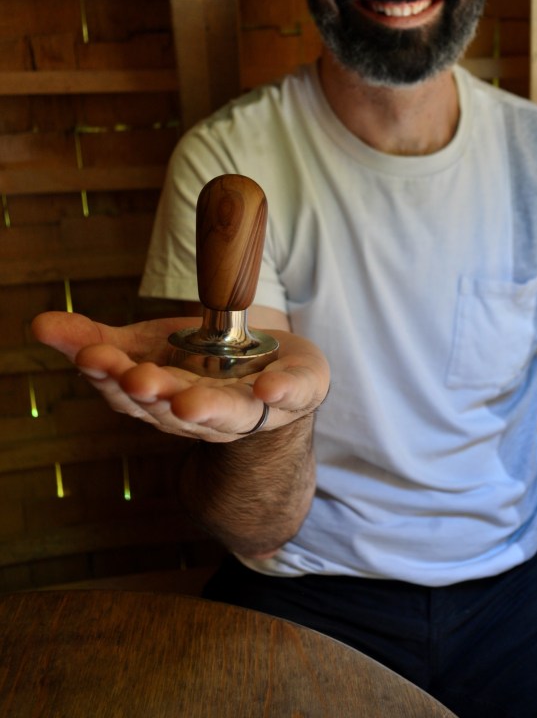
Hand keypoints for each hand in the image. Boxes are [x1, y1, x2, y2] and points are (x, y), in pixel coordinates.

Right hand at [31, 311, 329, 443]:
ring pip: (227, 415)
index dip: (110, 376)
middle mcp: (203, 414)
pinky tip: (270, 388)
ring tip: (186, 399)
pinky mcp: (295, 393)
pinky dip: (281, 394)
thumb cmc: (200, 363)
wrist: (271, 375)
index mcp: (163, 402)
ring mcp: (250, 410)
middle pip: (172, 409)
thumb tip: (38, 324)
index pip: (130, 394)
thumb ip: (95, 341)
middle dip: (152, 395)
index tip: (92, 357)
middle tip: (134, 377)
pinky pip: (292, 396)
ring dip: (206, 409)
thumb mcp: (146, 346)